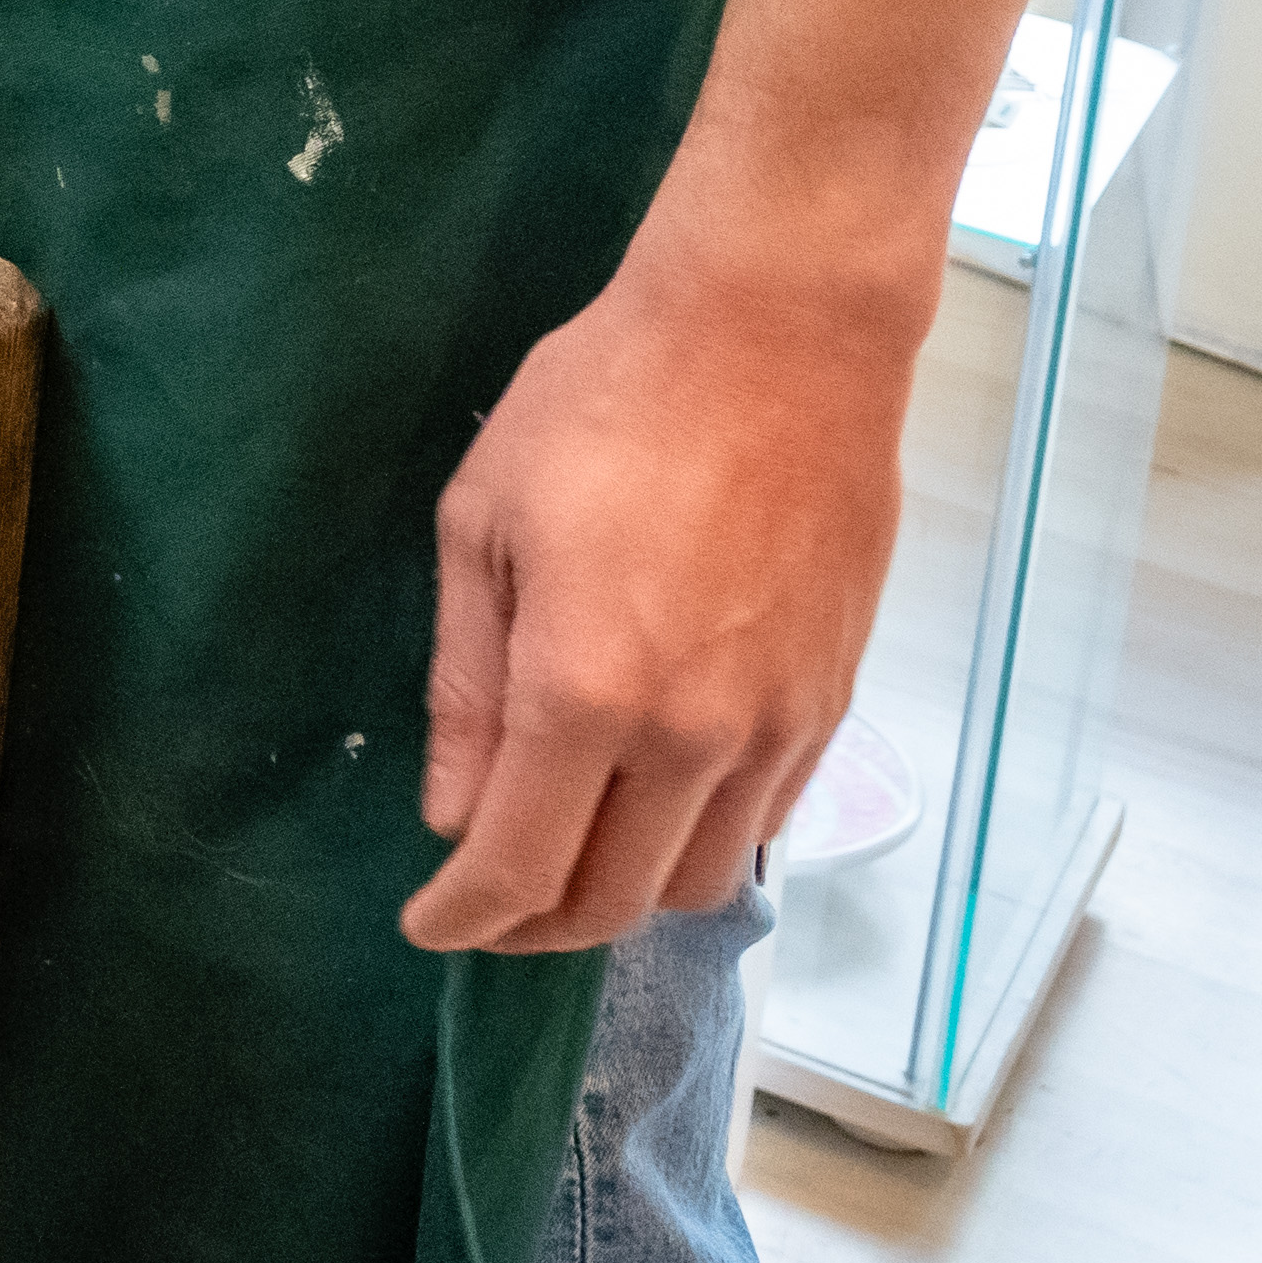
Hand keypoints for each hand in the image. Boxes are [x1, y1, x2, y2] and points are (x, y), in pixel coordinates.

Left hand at [403, 239, 916, 955]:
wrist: (779, 335)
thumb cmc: (607, 402)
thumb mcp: (483, 523)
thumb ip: (466, 687)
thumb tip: (453, 812)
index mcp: (584, 692)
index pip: (519, 868)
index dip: (464, 918)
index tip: (430, 925)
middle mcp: (691, 737)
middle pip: (613, 902)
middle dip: (536, 927)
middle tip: (488, 905)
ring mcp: (776, 727)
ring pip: (701, 882)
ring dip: (625, 893)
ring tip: (571, 856)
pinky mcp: (831, 703)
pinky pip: (764, 822)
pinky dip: (699, 839)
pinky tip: (655, 799)